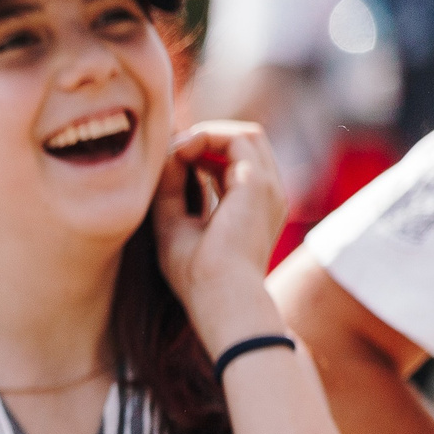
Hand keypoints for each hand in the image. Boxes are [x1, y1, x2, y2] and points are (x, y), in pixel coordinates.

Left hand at [154, 121, 287, 343]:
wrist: (221, 297)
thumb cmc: (197, 277)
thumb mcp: (174, 225)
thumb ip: (172, 191)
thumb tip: (166, 156)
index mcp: (252, 207)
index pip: (234, 163)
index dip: (200, 155)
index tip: (167, 167)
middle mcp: (266, 193)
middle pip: (243, 143)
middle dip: (204, 140)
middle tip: (170, 155)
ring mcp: (267, 186)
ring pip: (244, 135)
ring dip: (204, 136)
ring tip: (174, 153)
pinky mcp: (257, 183)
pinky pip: (236, 139)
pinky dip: (206, 138)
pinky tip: (180, 153)